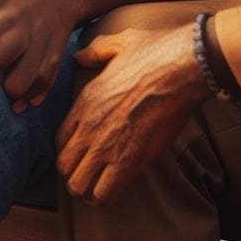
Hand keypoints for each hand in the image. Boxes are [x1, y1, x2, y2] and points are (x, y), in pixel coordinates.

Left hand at [56, 24, 208, 202]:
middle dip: (75, 171)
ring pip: (79, 186)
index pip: (60, 139)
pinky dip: (106, 196)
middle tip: (91, 171)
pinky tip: (116, 187)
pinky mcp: (130, 162)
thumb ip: (94, 51)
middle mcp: (89, 127)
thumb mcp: (118, 43)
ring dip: (88, 188)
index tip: (83, 150)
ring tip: (101, 183)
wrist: (180, 69)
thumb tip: (80, 55)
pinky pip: (104, 194)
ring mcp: (107, 146)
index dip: (69, 148)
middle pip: (64, 166)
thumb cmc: (154, 53)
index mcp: (85, 100)